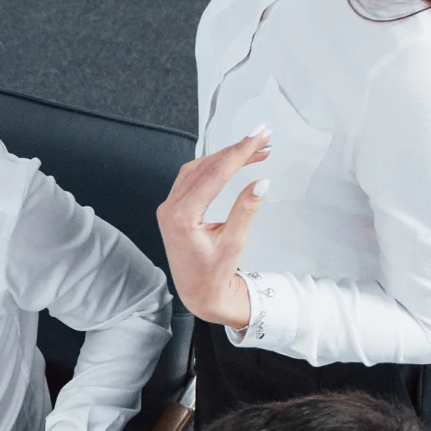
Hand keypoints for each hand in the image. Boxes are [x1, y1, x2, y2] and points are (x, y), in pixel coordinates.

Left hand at [156, 131, 270, 326]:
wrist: (198, 293)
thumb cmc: (214, 274)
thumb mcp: (234, 243)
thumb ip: (246, 209)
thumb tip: (261, 181)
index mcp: (182, 217)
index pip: (214, 174)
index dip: (239, 153)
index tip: (259, 137)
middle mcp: (170, 208)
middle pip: (205, 167)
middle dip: (235, 150)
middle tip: (262, 139)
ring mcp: (168, 207)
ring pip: (197, 169)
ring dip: (224, 156)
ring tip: (253, 149)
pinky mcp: (172, 209)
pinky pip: (191, 178)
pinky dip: (212, 167)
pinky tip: (230, 162)